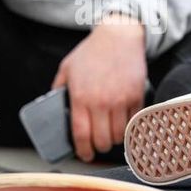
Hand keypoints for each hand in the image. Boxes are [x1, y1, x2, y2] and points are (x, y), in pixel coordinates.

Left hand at [51, 17, 147, 161]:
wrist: (119, 36)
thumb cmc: (92, 51)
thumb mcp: (67, 68)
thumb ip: (58, 89)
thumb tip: (53, 107)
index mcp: (81, 96)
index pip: (81, 134)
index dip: (82, 151)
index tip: (84, 155)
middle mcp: (101, 101)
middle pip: (101, 140)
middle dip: (99, 147)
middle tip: (97, 145)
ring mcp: (121, 100)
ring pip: (119, 134)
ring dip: (114, 139)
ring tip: (109, 134)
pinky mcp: (136, 96)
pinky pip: (133, 122)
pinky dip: (128, 127)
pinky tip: (123, 123)